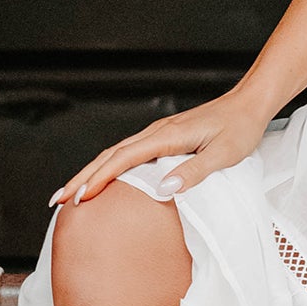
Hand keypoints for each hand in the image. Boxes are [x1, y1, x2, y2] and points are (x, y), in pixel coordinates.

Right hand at [48, 88, 273, 207]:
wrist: (249, 105)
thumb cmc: (240, 129)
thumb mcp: (224, 154)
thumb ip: (195, 171)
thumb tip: (163, 188)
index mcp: (167, 136)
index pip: (123, 159)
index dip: (99, 179)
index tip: (79, 198)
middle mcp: (157, 132)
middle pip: (109, 155)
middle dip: (81, 178)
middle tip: (57, 201)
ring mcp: (159, 134)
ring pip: (115, 153)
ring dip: (91, 173)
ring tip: (71, 194)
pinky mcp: (164, 137)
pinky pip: (128, 153)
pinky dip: (109, 167)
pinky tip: (104, 180)